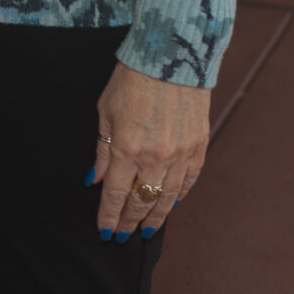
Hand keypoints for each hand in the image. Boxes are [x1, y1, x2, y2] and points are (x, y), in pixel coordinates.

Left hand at [89, 62, 209, 242]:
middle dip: (129, 222)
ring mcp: (180, 154)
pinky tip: (170, 205)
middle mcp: (155, 157)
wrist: (171, 57)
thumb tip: (95, 180)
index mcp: (127, 148)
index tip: (105, 232)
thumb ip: (102, 150)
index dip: (109, 217)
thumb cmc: (132, 80)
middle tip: (122, 237)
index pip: (116, 194)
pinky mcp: (198, 147)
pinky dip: (179, 197)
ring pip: (167, 198)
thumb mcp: (106, 111)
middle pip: (141, 201)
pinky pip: (188, 181)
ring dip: (155, 217)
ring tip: (146, 230)